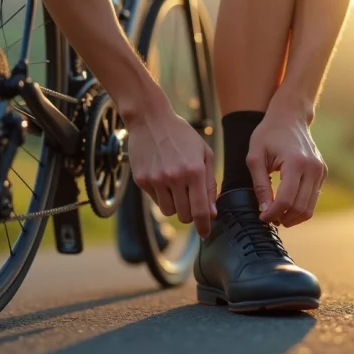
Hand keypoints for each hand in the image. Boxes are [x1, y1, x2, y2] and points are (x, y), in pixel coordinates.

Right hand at [128, 111, 216, 237]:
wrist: (151, 119)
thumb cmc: (182, 135)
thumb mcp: (204, 154)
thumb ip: (210, 184)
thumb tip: (212, 212)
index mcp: (194, 170)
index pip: (200, 211)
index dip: (204, 226)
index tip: (205, 234)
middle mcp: (175, 177)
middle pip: (184, 216)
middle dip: (190, 214)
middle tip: (190, 201)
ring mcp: (156, 179)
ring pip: (168, 211)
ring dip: (175, 204)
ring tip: (175, 186)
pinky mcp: (141, 180)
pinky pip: (155, 200)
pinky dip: (161, 194)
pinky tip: (162, 176)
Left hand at [246, 110, 326, 227]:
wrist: (289, 117)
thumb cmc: (268, 134)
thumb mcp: (255, 157)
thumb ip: (259, 185)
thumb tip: (264, 210)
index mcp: (295, 162)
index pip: (286, 200)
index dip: (272, 213)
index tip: (261, 217)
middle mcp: (312, 168)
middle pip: (299, 207)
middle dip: (282, 218)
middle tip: (268, 218)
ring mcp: (320, 171)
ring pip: (309, 208)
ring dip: (293, 217)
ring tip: (277, 216)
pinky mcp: (322, 173)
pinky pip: (313, 198)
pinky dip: (300, 207)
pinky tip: (286, 206)